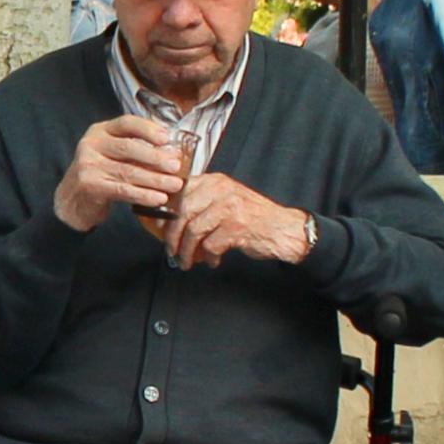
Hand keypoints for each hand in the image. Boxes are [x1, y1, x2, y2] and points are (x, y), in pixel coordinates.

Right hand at [54, 116, 192, 232]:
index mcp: (99, 131)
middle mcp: (91, 145)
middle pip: (129, 148)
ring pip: (128, 171)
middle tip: (176, 166)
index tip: (167, 138)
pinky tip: (159, 198)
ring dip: (155, 180)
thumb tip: (173, 152)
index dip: (148, 129)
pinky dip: (144, 195)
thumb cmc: (100, 174)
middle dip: (156, 158)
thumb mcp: (112, 154)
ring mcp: (88, 165)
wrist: (72, 200)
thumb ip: (136, 149)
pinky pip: (123, 190)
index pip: (126, 123)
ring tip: (175, 185)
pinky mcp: (90, 186)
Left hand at [161, 172, 315, 270]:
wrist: (283, 229)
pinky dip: (208, 257)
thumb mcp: (225, 201)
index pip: (180, 192)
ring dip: (187, 251)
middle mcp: (221, 190)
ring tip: (187, 262)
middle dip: (172, 236)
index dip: (165, 212)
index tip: (159, 226)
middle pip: (182, 213)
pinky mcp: (237, 227)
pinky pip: (210, 245)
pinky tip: (213, 261)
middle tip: (171, 251)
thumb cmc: (252, 218)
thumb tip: (167, 220)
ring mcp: (230, 207)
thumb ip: (201, 203)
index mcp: (215, 181)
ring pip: (193, 231)